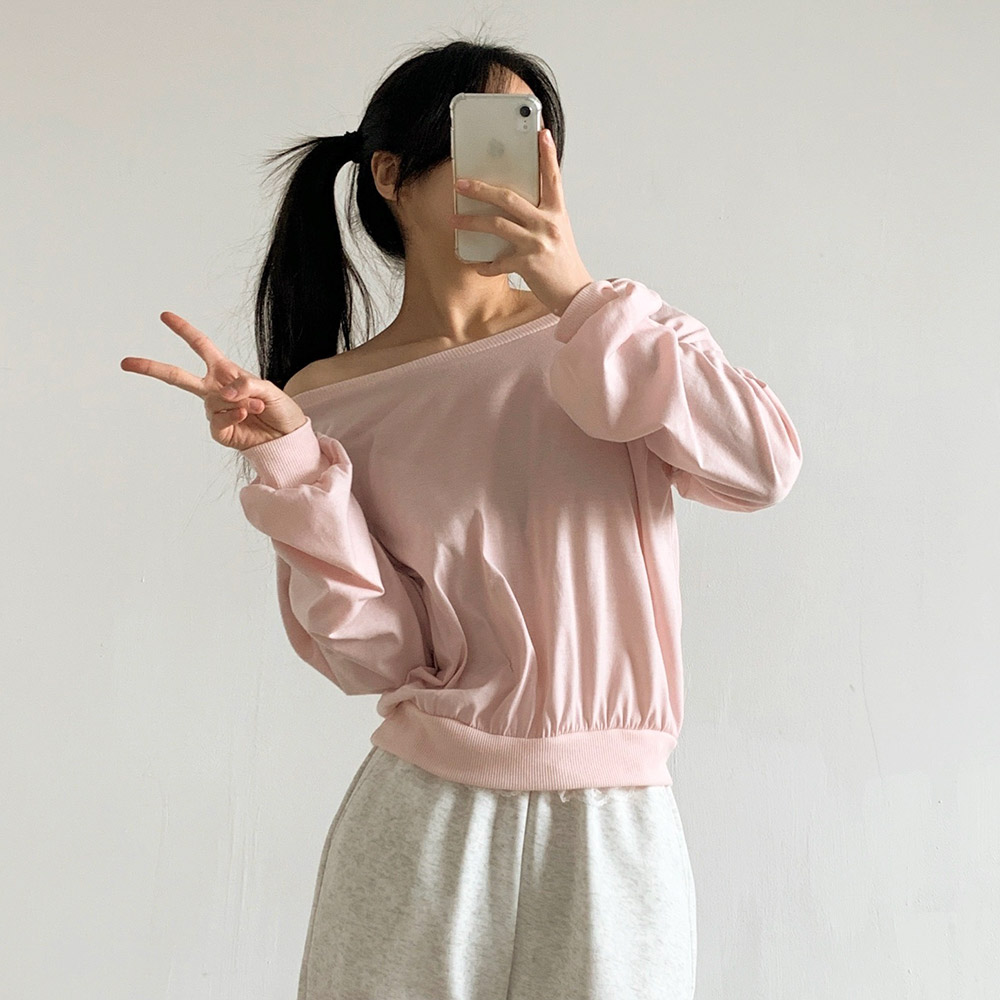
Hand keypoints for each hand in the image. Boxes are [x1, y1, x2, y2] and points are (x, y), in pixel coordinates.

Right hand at [120, 311, 306, 451]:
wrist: (285, 435)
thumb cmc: (278, 407)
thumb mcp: (268, 388)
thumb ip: (247, 385)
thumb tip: (225, 392)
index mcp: (225, 371)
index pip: (201, 346)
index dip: (184, 330)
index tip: (165, 316)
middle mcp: (214, 389)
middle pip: (177, 376)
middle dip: (152, 368)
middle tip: (126, 362)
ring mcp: (214, 409)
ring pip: (213, 402)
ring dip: (238, 403)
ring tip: (256, 407)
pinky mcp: (218, 430)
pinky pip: (217, 420)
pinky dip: (233, 416)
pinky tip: (245, 416)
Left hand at [451, 128, 594, 315]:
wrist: (575, 293)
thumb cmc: (563, 263)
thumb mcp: (558, 232)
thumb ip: (541, 215)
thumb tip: (514, 204)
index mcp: (557, 213)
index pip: (552, 178)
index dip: (547, 154)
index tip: (542, 133)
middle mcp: (548, 224)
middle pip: (509, 198)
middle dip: (481, 189)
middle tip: (461, 184)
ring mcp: (537, 243)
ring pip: (497, 225)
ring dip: (471, 222)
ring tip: (455, 220)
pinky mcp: (528, 264)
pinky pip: (498, 261)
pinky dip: (485, 265)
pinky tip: (477, 265)